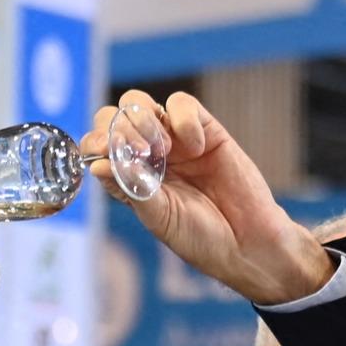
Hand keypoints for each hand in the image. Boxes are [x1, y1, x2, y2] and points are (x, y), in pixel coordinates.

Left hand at [83, 89, 329, 305]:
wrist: (248, 242)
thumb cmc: (201, 238)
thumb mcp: (159, 218)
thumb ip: (131, 189)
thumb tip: (98, 165)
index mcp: (130, 177)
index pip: (98, 145)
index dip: (96, 143)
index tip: (107, 155)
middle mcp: (148, 155)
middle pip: (114, 117)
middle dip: (116, 127)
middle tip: (138, 152)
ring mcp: (175, 140)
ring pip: (139, 103)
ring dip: (143, 121)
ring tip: (163, 150)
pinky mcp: (204, 130)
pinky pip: (181, 103)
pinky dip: (183, 119)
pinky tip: (196, 147)